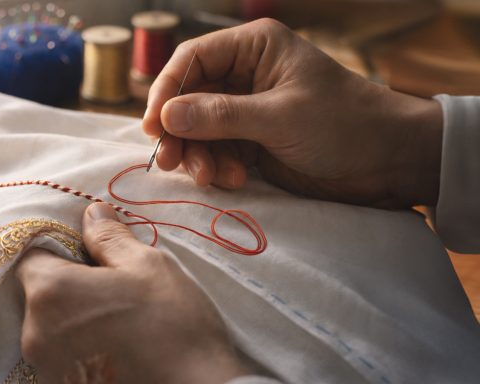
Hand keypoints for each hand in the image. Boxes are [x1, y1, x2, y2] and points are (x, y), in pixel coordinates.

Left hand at [16, 203, 249, 383]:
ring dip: (74, 319)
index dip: (61, 250)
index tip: (92, 255)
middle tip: (114, 289)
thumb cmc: (172, 326)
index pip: (33, 255)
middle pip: (40, 294)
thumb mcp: (146, 265)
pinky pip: (60, 359)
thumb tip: (91, 213)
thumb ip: (109, 237)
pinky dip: (80, 350)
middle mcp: (34, 333)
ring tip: (119, 323)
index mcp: (49, 292)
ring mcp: (45, 370)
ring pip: (50, 328)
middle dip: (70, 286)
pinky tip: (116, 352)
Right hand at [143, 18, 442, 207]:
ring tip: (212, 178)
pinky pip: (216, 150)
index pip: (192, 60)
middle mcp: (245, 74)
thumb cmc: (343, 124)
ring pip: (198, 129)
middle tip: (170, 161)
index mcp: (254, 48)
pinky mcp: (252, 140)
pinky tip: (235, 179)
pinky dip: (217, 167)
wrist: (388, 161)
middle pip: (188, 98)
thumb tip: (166, 117)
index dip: (166, 91)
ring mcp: (246, 109)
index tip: (153, 126)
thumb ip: (220, 116)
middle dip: (179, 131)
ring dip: (199, 155)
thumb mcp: (280, 117)